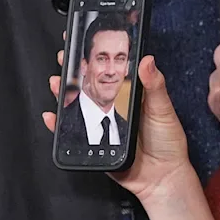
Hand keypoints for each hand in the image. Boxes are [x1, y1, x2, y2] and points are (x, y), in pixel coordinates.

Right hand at [44, 52, 191, 201]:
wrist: (162, 177)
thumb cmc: (167, 142)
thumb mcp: (163, 109)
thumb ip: (154, 85)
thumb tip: (147, 60)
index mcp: (130, 94)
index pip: (110, 70)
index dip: (96, 57)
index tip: (83, 42)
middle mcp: (114, 106)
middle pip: (89, 85)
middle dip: (73, 71)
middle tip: (64, 57)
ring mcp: (102, 123)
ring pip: (78, 105)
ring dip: (63, 93)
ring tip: (57, 82)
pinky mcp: (94, 141)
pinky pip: (73, 131)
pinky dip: (59, 124)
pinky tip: (52, 115)